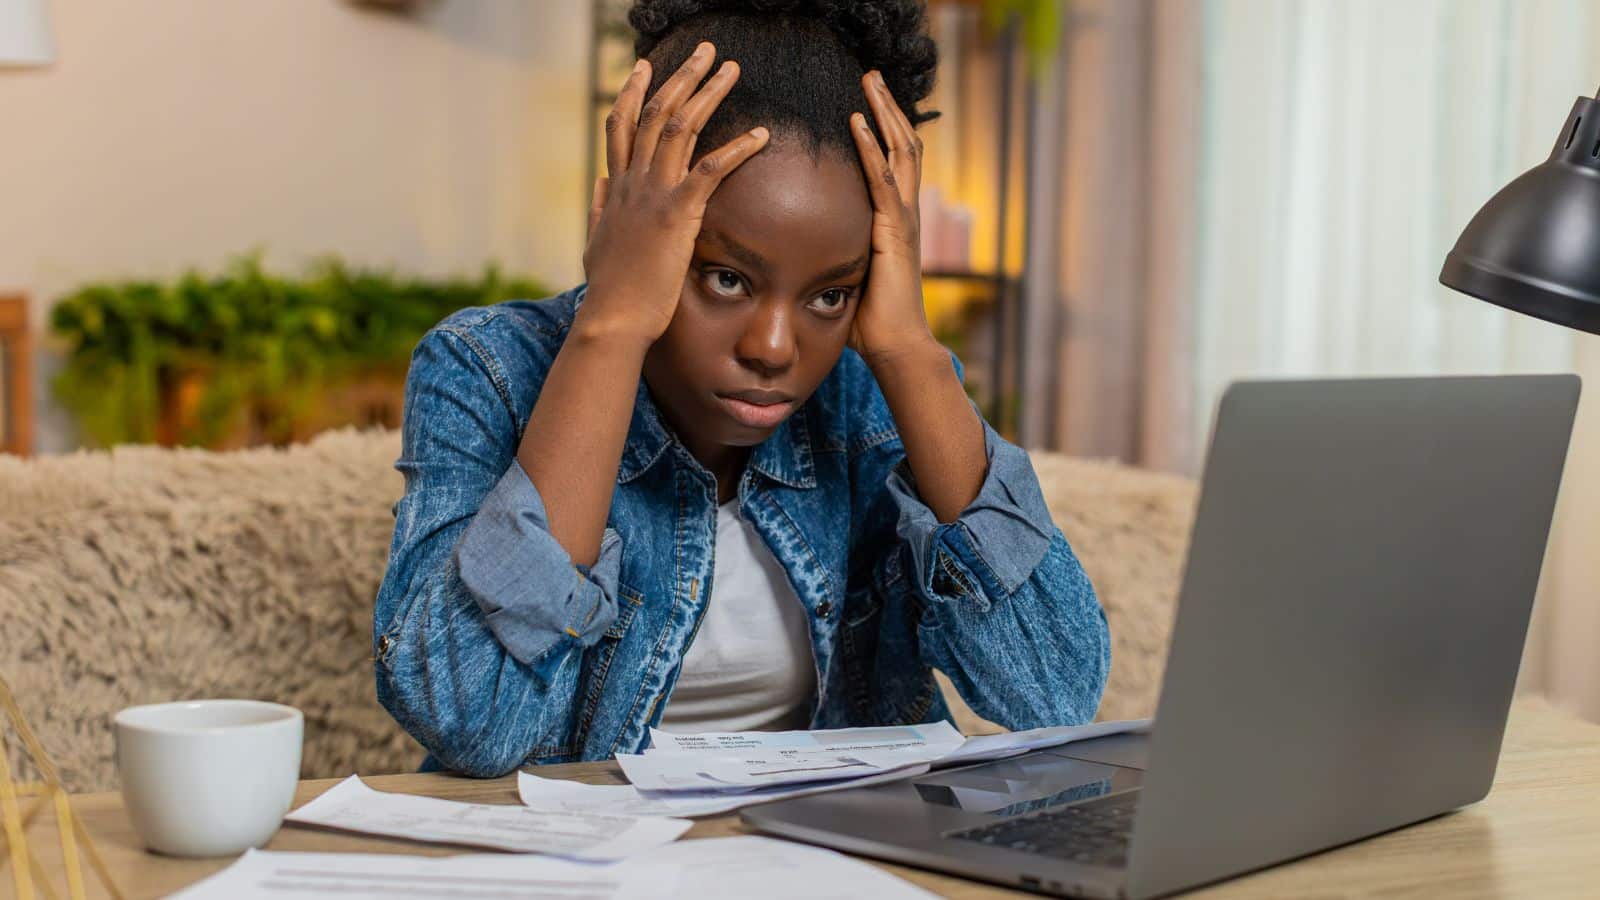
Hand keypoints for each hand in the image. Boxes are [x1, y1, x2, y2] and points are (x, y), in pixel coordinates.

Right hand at [580, 43, 770, 345]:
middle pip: (654, 113)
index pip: (621, 125)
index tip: (645, 67)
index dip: (634, 93)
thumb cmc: (610, 291)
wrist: (613, 319)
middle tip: (704, 51)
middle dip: (681, 77)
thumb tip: (599, 184)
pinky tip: (761, 133)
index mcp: (616, 188)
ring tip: (731, 69)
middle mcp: (632, 182)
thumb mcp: (596, 242)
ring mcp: (653, 195)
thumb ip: (599, 209)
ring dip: (707, 93)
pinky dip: (737, 147)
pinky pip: (711, 170)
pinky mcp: (677, 215)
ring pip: (679, 126)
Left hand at [846, 70, 936, 363]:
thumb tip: (808, 249)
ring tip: (870, 83)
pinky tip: (859, 124)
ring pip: (900, 152)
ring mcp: (904, 219)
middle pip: (902, 145)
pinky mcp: (894, 232)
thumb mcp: (850, 275)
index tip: (868, 101)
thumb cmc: (872, 320)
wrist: (896, 346)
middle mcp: (905, 212)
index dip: (884, 129)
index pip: (894, 162)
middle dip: (887, 108)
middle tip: (871, 75)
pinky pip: (884, 181)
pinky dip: (872, 149)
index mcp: (895, 220)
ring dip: (884, 115)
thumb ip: (837, 253)